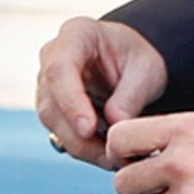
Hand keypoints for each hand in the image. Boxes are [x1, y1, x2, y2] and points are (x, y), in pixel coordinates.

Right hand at [35, 15, 167, 163]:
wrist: (129, 64)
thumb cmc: (137, 59)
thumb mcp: (146, 70)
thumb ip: (130, 95)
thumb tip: (115, 126)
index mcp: (76, 35)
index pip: (60, 70)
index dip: (71, 102)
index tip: (89, 129)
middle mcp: (52, 58)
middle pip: (51, 103)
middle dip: (78, 135)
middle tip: (111, 156)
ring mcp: (47, 84)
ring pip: (52, 122)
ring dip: (81, 146)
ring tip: (113, 159)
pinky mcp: (51, 108)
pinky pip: (60, 132)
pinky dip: (83, 148)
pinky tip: (106, 155)